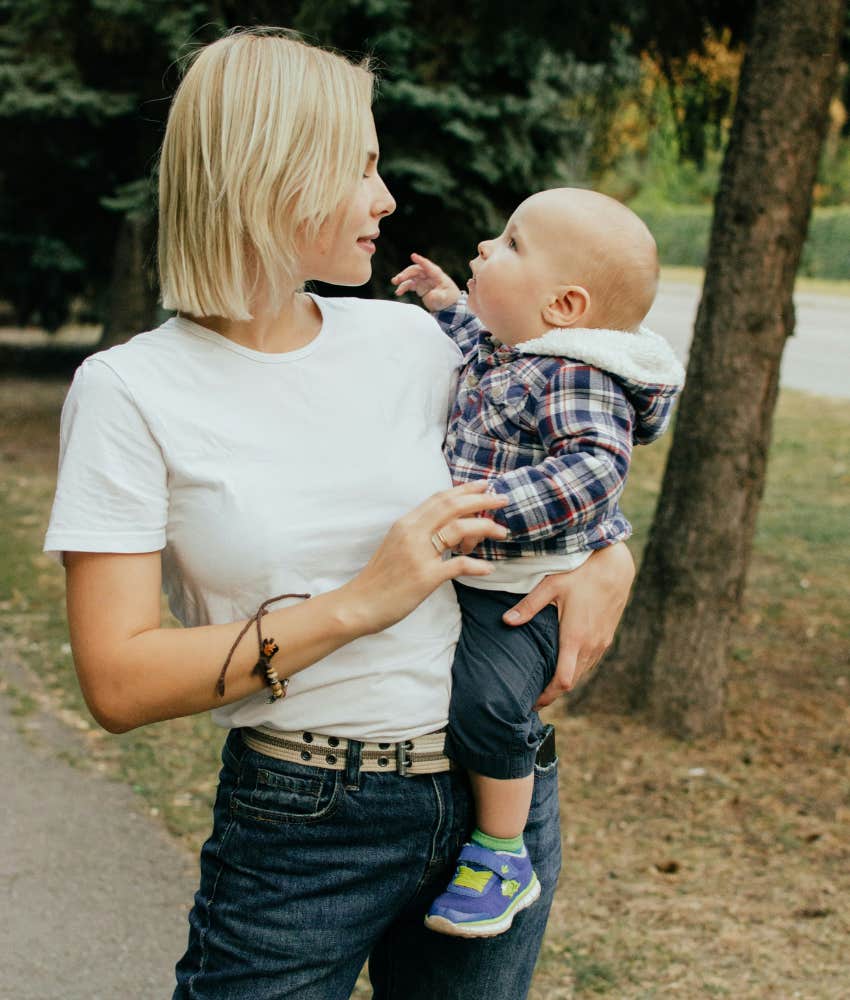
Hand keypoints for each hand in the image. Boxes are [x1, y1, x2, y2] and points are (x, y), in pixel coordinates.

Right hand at [342, 481, 507, 635]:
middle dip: (482, 499)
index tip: (484, 485)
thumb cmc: (379, 578)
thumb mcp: (396, 546)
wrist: (358, 604)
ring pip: (459, 529)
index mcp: (405, 524)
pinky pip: (459, 565)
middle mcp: (412, 533)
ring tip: (502, 532)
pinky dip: (477, 565)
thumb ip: (418, 533)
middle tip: (503, 499)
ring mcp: (418, 554)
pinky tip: (487, 568)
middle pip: (452, 506)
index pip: (439, 498)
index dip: (464, 489)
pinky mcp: (425, 577)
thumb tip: (445, 528)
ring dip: (485, 527)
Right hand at [391, 253, 462, 311]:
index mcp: (437, 275)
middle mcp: (429, 275)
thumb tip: (430, 295)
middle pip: (416, 270)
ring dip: (402, 278)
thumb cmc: (448, 299)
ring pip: (411, 276)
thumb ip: (438, 296)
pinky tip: (398, 292)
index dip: (420, 260)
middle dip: (406, 273)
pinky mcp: (419, 286)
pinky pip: (409, 284)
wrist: (448, 305)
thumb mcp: (444, 298)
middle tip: (398, 279)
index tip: (413, 255)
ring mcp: (423, 280)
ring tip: (394, 282)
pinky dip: (403, 287)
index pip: (428, 266)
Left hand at [502, 543, 635, 707]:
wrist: (615, 567)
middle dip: (553, 692)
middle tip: (532, 697)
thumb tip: (506, 621)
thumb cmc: (581, 573)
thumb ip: (529, 606)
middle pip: (572, 682)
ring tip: (545, 684)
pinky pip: (590, 662)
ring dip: (565, 681)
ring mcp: (601, 642)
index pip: (563, 681)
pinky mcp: (607, 637)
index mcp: (575, 638)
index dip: (548, 696)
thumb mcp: (551, 586)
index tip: (532, 703)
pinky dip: (577, 669)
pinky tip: (564, 664)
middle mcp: (591, 645)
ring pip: (582, 673)